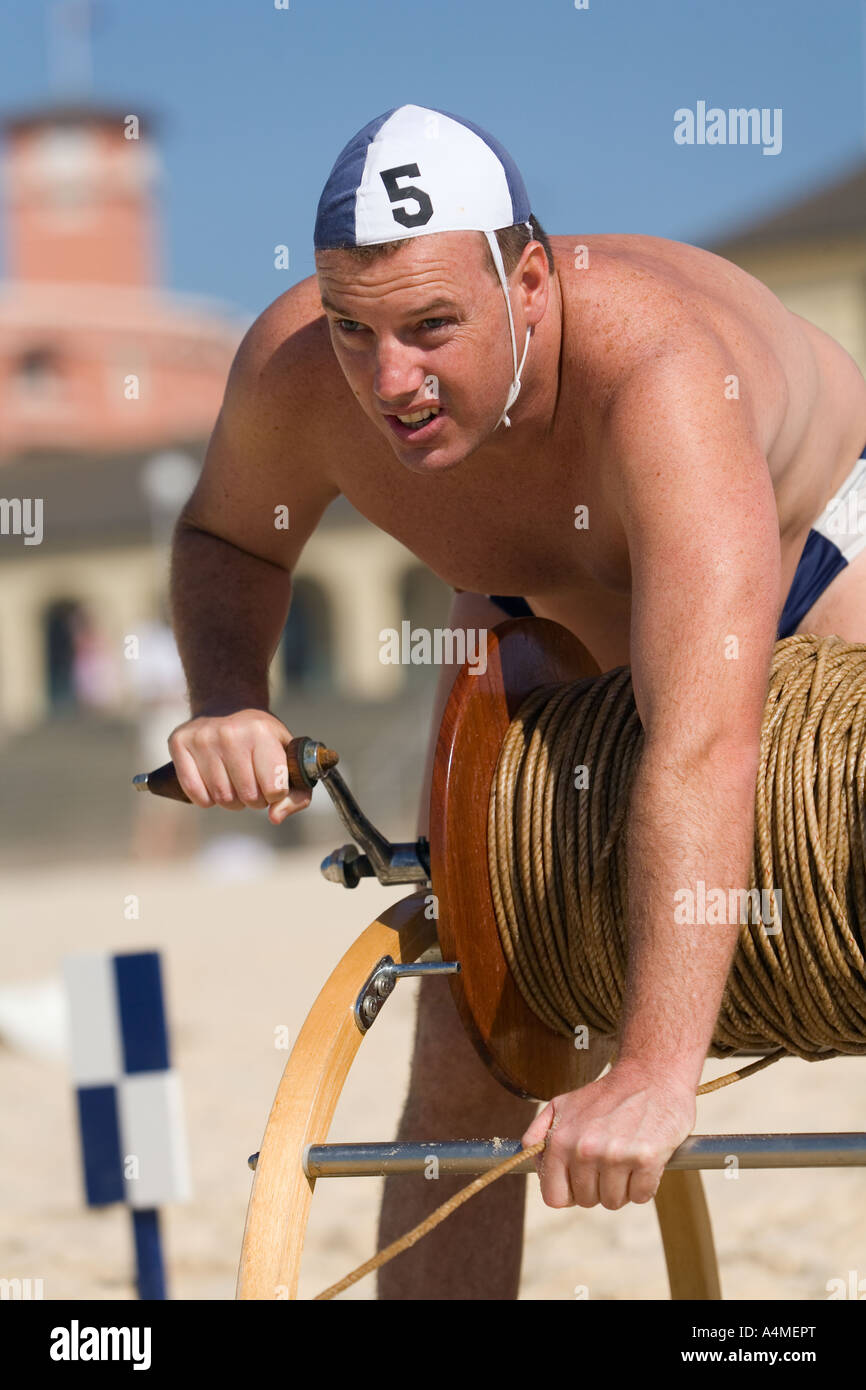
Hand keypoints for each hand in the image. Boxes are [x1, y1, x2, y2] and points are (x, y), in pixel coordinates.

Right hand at [168, 709, 310, 824]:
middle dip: (254, 799)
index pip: (274, 790)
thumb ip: (297, 792)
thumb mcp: (288, 755)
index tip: (272, 781)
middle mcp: (230, 733)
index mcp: (261, 732)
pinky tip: (213, 784)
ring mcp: (202, 738)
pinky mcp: (179, 742)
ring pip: (221, 798)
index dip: (276, 793)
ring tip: (234, 782)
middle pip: (247, 797)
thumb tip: (275, 817)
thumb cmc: (262, 739)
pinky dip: (206, 799)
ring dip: (231, 800)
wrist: (227, 704)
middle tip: (253, 784)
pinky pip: (195, 793)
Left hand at [521, 1062, 695, 1209]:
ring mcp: (615, 1156)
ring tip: (626, 1157)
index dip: (569, 1193)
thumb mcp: (564, 1104)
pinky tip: (643, 1160)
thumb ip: (540, 1130)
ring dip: (622, 1187)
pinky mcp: (646, 1159)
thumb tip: (525, 1152)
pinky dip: (644, 1184)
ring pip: (614, 1201)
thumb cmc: (607, 1095)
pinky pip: (640, 1196)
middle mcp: (585, 1150)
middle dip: (599, 1187)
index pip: (554, 1196)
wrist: (651, 1076)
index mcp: (561, 1140)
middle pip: (587, 1201)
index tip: (581, 1182)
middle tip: (609, 1161)